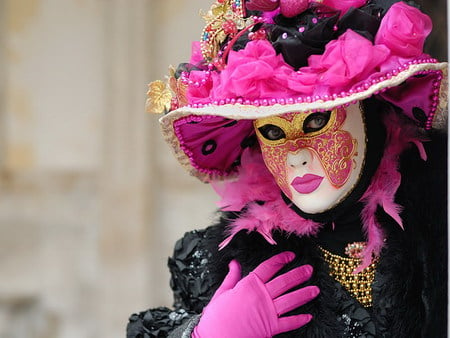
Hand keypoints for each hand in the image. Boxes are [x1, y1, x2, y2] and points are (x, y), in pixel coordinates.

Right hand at [192, 252, 318, 337]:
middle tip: (310, 269)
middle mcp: (261, 296)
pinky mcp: (270, 328)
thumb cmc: (215, 316)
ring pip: (291, 300)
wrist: (215, 337)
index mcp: (249, 285)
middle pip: (284, 282)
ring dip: (304, 294)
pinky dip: (299, 320)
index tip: (291, 256)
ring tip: (315, 289)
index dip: (281, 260)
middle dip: (298, 274)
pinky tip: (308, 316)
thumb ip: (232, 276)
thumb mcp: (222, 292)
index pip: (268, 267)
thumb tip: (234, 262)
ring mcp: (267, 312)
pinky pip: (288, 323)